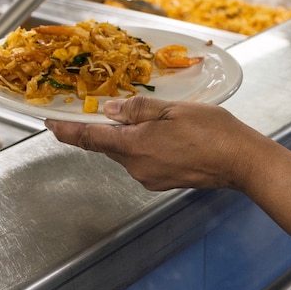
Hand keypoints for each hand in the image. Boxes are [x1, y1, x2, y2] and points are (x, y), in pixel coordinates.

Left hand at [47, 96, 273, 191]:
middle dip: (100, 129)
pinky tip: (161, 134)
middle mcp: (137, 167)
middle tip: (97, 108)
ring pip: (126, 153)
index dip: (66, 130)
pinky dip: (142, 146)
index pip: (89, 138)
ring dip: (126, 136)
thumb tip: (110, 110)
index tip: (49, 123)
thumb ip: (138, 109)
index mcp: (135, 146)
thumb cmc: (213, 132)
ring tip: (146, 117)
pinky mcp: (162, 181)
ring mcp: (149, 178)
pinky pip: (141, 161)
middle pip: (107, 146)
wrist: (241, 162)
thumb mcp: (173, 109)